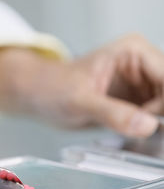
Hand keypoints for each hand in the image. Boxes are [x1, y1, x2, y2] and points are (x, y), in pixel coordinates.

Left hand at [0, 34, 163, 137]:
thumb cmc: (51, 88)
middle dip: (161, 116)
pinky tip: (132, 135)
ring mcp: (141, 84)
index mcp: (133, 52)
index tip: (157, 126)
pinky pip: (155, 117)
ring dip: (157, 125)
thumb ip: (112, 113)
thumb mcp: (79, 101)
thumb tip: (147, 125)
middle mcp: (143, 65)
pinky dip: (148, 130)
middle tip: (146, 134)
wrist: (37, 95)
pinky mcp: (136, 101)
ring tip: (134, 134)